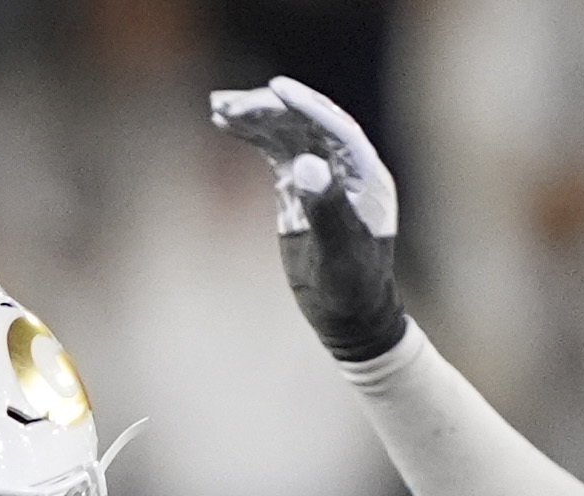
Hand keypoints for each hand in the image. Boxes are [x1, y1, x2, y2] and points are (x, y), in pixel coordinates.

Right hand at [209, 76, 406, 362]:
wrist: (349, 317)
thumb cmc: (351, 290)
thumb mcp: (338, 252)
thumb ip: (324, 208)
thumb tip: (304, 164)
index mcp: (364, 177)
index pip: (335, 130)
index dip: (306, 107)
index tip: (275, 89)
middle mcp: (344, 169)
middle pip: (306, 125)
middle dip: (270, 110)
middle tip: (231, 105)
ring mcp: (321, 176)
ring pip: (288, 135)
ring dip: (256, 118)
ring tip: (219, 108)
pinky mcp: (299, 189)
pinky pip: (276, 152)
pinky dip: (253, 137)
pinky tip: (226, 124)